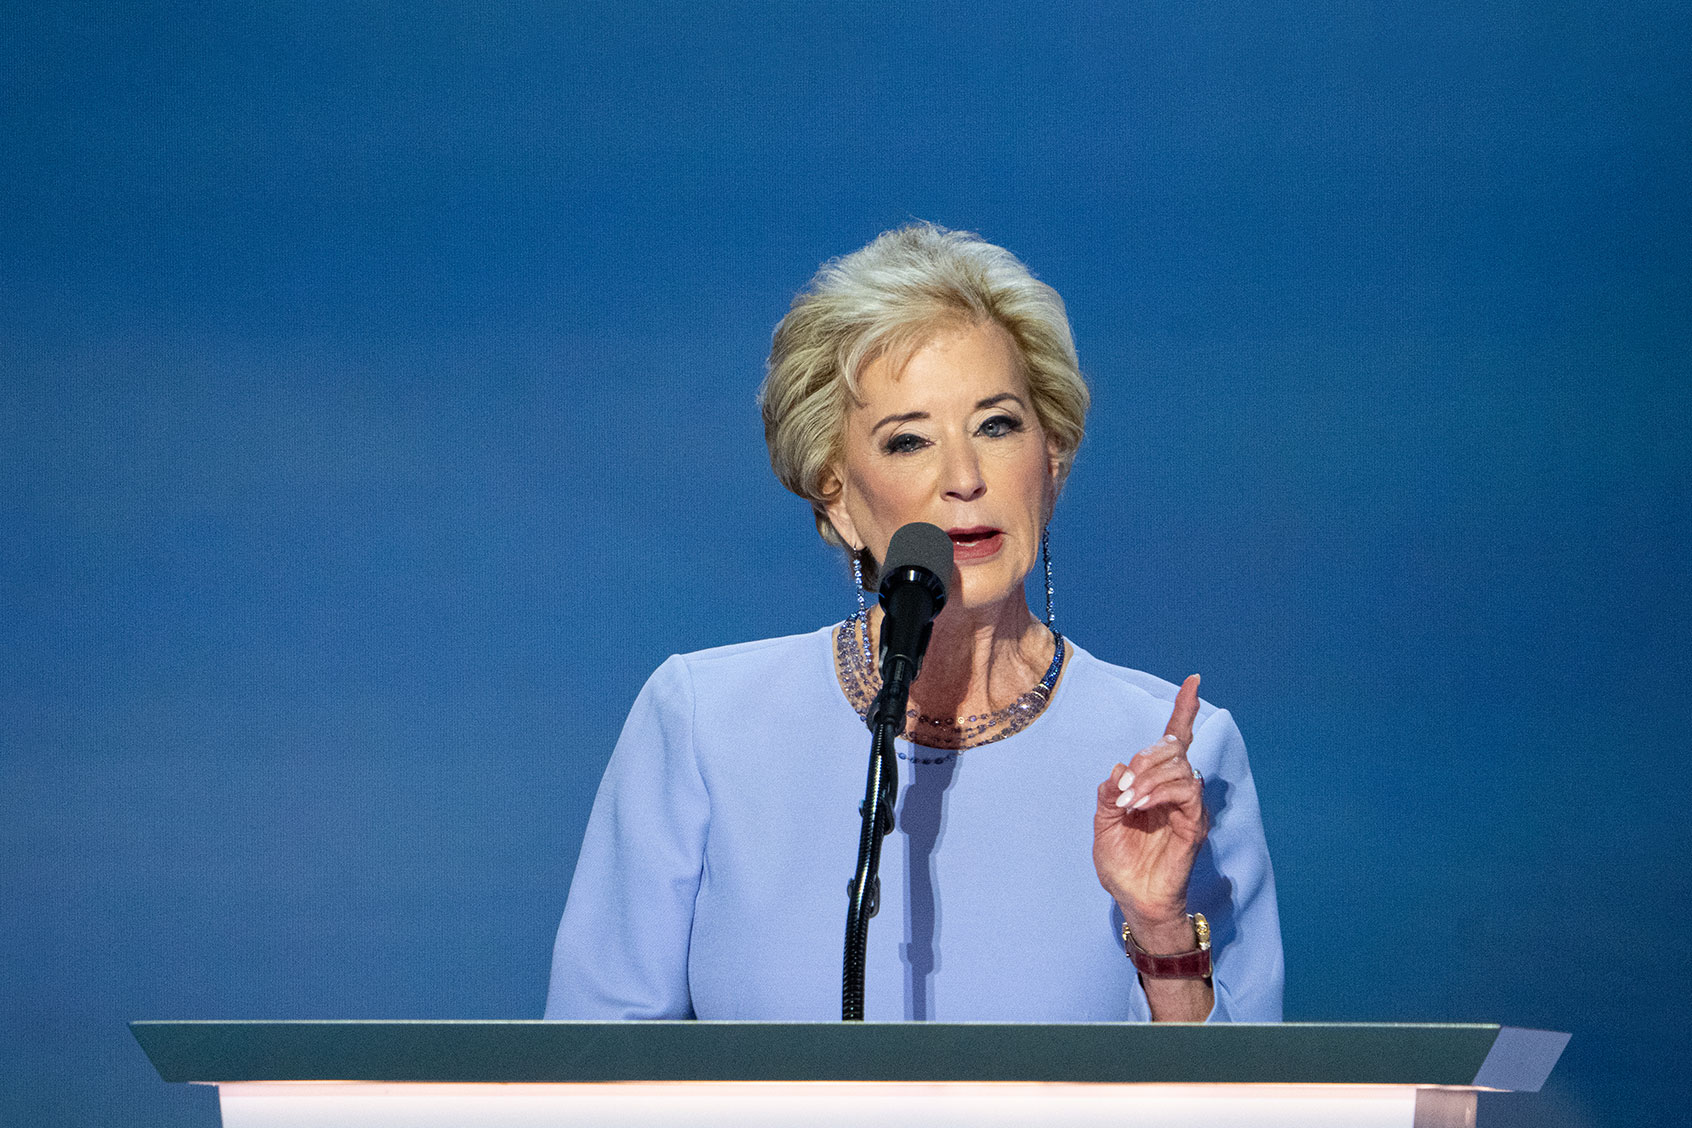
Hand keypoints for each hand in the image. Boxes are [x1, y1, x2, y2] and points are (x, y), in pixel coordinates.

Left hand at [1092, 674, 1208, 933]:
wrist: (1133, 899)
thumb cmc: (1122, 864)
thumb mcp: (1103, 823)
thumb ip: (1108, 793)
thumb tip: (1119, 767)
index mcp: (1155, 785)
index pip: (1174, 741)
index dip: (1184, 710)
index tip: (1194, 681)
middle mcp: (1177, 791)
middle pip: (1173, 749)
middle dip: (1147, 756)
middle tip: (1123, 783)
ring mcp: (1188, 807)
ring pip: (1180, 767)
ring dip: (1149, 777)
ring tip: (1127, 800)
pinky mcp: (1194, 824)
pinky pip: (1186, 792)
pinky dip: (1159, 791)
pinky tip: (1139, 804)